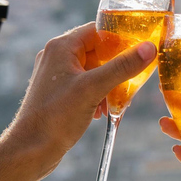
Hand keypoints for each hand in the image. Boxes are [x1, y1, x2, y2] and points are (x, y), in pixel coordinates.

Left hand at [8, 22, 155, 171]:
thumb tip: (149, 48)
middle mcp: (56, 56)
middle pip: (96, 51)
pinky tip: (101, 111)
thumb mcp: (94, 89)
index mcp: (61, 47)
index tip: (139, 52)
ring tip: (116, 101)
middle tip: (131, 81)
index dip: (119, 39)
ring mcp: (55, 76)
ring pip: (92, 70)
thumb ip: (122, 67)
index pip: (97, 30)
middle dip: (115, 67)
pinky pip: (84, 86)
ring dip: (108, 84)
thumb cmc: (56, 117)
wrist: (30, 149)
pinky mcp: (57, 93)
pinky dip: (97, 94)